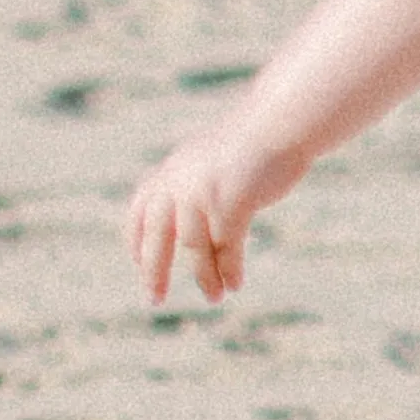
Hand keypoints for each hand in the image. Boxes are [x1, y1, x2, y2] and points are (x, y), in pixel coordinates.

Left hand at [127, 117, 296, 305]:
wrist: (282, 120)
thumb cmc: (254, 140)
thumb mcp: (210, 161)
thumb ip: (191, 183)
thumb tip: (185, 220)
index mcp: (169, 171)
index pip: (139, 213)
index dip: (137, 243)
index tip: (139, 265)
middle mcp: (178, 182)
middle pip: (157, 238)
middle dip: (154, 272)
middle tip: (155, 298)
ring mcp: (202, 193)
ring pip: (195, 248)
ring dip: (205, 276)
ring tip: (214, 297)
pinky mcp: (230, 204)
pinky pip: (226, 247)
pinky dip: (230, 269)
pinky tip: (234, 284)